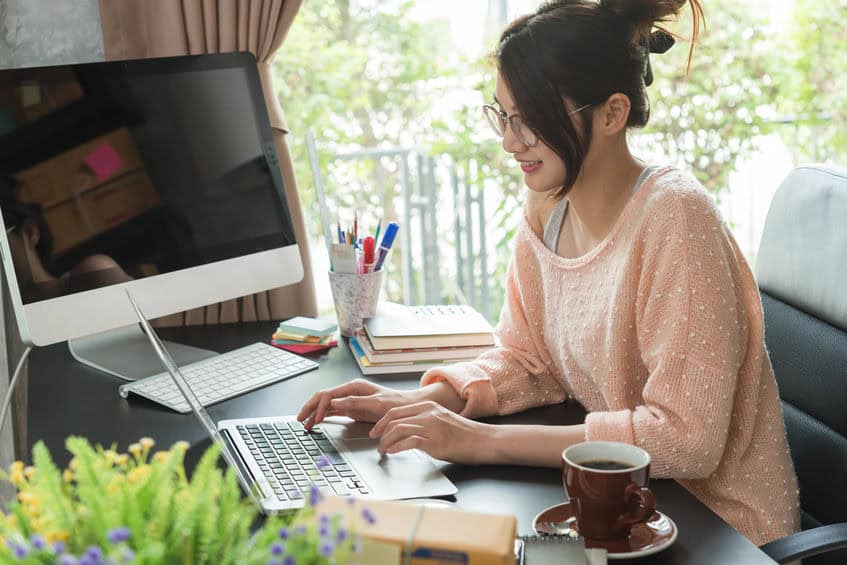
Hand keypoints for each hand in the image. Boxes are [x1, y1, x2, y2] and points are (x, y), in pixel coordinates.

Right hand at [297, 379, 419, 428]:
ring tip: (304, 424)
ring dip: (313, 413)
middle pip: (323, 398)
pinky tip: (315, 422)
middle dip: (310, 408)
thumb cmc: (395, 403)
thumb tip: (333, 402)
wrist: (406, 408)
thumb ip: (355, 402)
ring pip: (325, 405)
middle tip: (300, 419)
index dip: (319, 407)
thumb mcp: (377, 403)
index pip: (329, 394)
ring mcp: (349, 400)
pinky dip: (322, 416)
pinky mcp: (351, 409)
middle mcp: (349, 392)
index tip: (315, 419)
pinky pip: (332, 411)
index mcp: (354, 387)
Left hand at [369, 401, 489, 464]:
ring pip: (399, 429)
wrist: (484, 440)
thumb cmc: (465, 434)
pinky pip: (409, 441)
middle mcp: (428, 413)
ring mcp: (431, 426)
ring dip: (386, 441)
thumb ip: (424, 421)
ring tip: (383, 450)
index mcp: (428, 406)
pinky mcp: (435, 441)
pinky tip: (392, 452)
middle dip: (380, 431)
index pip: (396, 411)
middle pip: (394, 419)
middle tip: (375, 442)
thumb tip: (407, 431)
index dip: (382, 422)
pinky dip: (397, 447)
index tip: (376, 431)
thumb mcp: (441, 420)